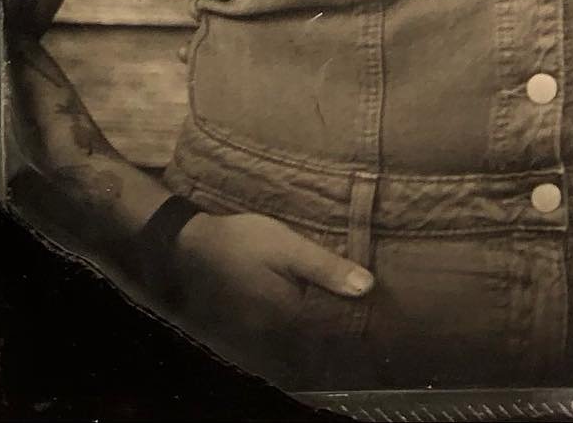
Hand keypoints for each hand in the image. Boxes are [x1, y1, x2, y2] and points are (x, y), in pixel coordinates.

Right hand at [171, 211, 372, 361]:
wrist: (194, 245)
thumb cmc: (246, 243)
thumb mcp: (290, 248)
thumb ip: (326, 269)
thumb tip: (367, 287)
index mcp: (290, 314)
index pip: (332, 325)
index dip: (355, 318)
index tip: (378, 310)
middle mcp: (276, 329)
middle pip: (317, 330)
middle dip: (340, 320)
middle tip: (367, 305)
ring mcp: (260, 327)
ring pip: (301, 328)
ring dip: (321, 319)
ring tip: (345, 302)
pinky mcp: (250, 317)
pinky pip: (284, 322)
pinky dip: (301, 315)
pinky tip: (311, 299)